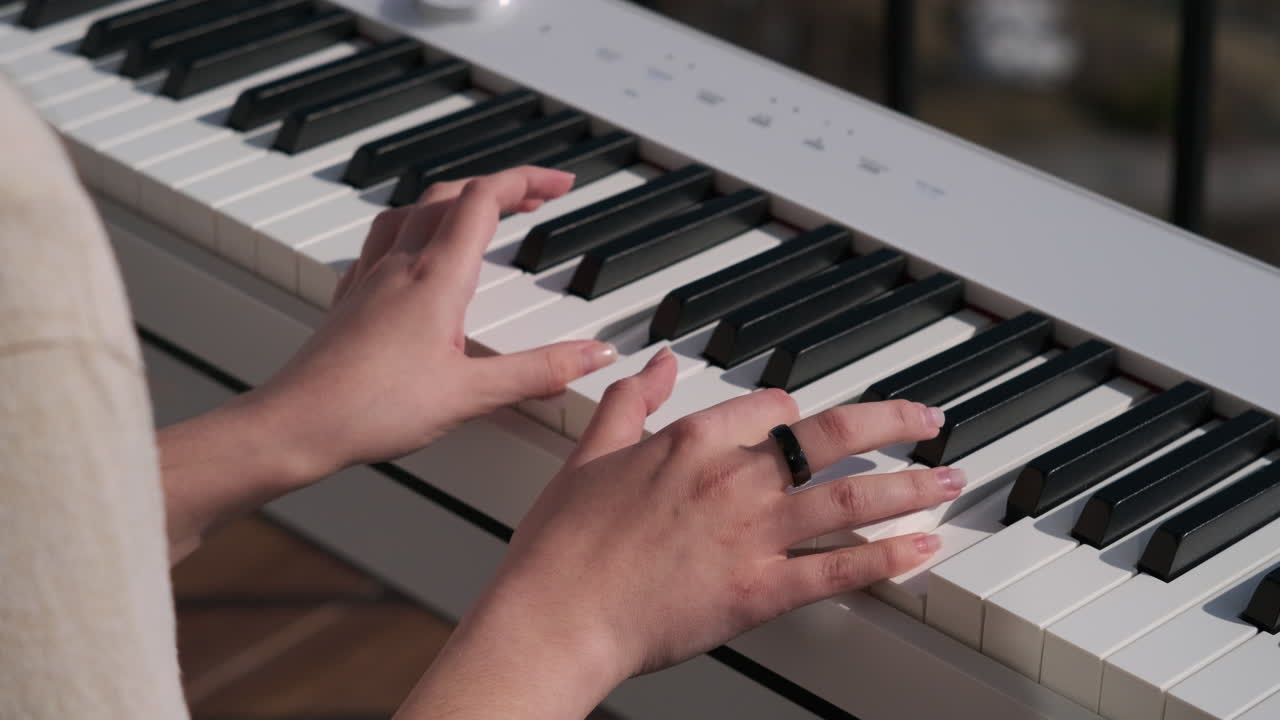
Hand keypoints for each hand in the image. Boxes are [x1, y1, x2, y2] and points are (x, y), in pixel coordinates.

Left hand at [245, 166, 618, 481]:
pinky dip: (412, 229)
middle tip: (536, 197)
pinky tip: (413, 253)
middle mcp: (400, 265)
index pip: (485, 200)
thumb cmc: (370, 409)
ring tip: (479, 212)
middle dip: (500, 187)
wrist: (295, 425)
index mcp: (435, 276)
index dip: (527, 181)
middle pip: (451, 196)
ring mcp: (370, 279)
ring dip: (453, 200)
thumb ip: (539, 371)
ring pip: (412, 211)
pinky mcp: (351, 301)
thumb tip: (593, 354)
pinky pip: (382, 241)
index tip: (561, 182)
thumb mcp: (471, 394)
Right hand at [404, 350, 961, 718]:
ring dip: (909, 486)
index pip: (769, 409)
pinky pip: (838, 570)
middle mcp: (733, 479)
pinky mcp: (758, 590)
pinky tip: (922, 549)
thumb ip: (628, 404)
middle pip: (832, 439)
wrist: (556, 615)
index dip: (796, 413)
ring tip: (948, 480)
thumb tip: (649, 362)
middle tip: (927, 421)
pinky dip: (887, 558)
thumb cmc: (563, 546)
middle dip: (892, 424)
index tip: (810, 419)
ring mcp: (751, 534)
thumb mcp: (589, 454)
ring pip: (849, 499)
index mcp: (692, 441)